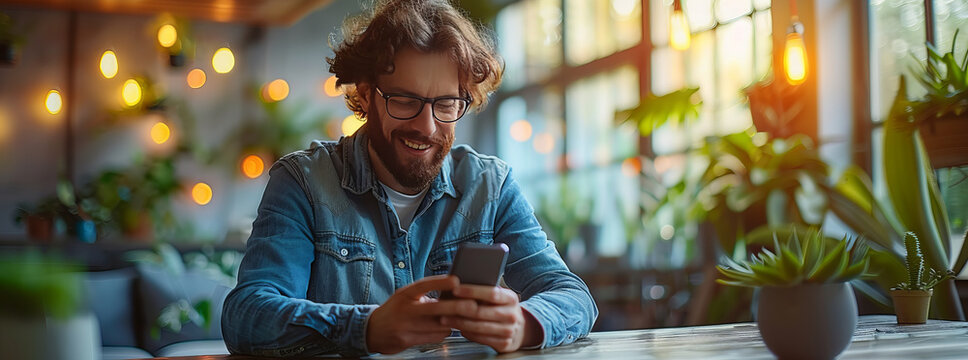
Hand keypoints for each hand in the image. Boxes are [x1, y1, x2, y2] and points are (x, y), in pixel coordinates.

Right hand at [365, 275, 479, 353]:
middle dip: (456, 307)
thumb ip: (425, 294)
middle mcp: (405, 309)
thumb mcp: (406, 297)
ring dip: (452, 323)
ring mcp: (405, 326)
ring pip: (437, 325)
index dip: (440, 282)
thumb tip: (453, 291)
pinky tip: (445, 328)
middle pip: (434, 308)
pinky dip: (443, 333)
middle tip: (473, 306)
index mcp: (405, 294)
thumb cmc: (396, 310)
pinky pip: (433, 337)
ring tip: (460, 318)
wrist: (372, 331)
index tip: (456, 280)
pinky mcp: (407, 340)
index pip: (423, 285)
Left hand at [440, 284, 542, 352]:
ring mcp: (509, 331)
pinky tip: (459, 328)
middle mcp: (512, 315)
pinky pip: (480, 339)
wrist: (521, 329)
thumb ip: (485, 293)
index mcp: (511, 298)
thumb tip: (459, 285)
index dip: (472, 291)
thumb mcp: (500, 297)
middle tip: (443, 307)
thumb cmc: (503, 309)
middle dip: (459, 310)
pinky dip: (467, 333)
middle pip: (481, 312)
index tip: (455, 289)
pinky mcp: (504, 344)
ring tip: (445, 319)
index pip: (491, 293)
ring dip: (459, 323)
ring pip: (478, 327)